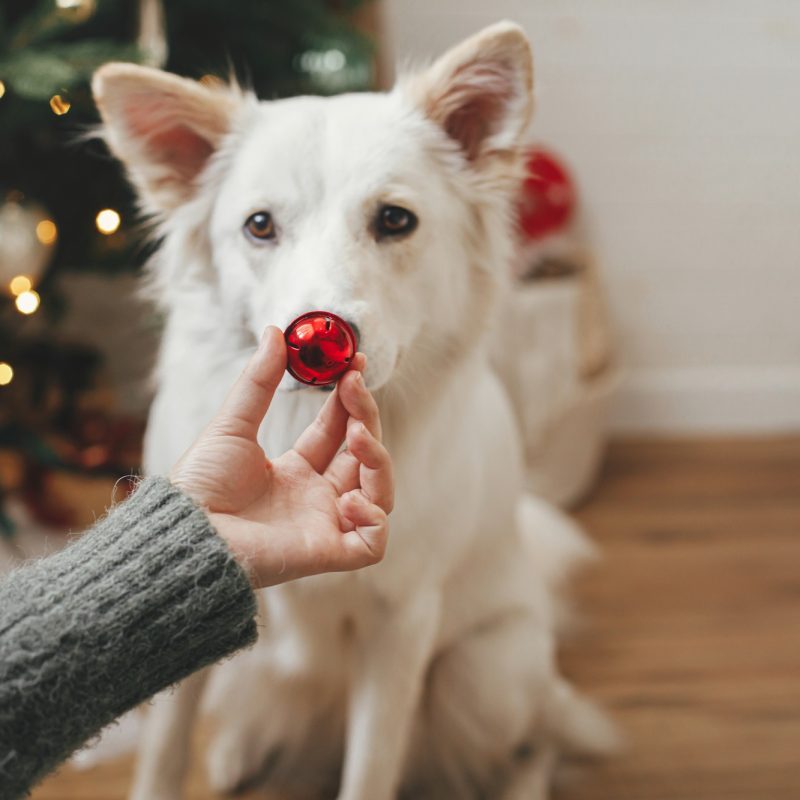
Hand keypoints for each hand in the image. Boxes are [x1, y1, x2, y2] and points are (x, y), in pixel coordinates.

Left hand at [170, 327, 392, 587]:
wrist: (186, 531)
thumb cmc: (201, 484)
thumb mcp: (233, 424)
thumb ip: (259, 381)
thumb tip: (275, 331)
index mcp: (295, 472)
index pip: (338, 432)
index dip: (351, 400)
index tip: (354, 364)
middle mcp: (315, 498)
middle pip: (365, 457)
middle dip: (367, 418)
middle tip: (353, 386)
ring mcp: (324, 525)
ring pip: (380, 494)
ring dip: (379, 460)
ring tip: (357, 436)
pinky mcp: (327, 553)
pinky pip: (373, 543)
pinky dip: (373, 518)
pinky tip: (349, 498)